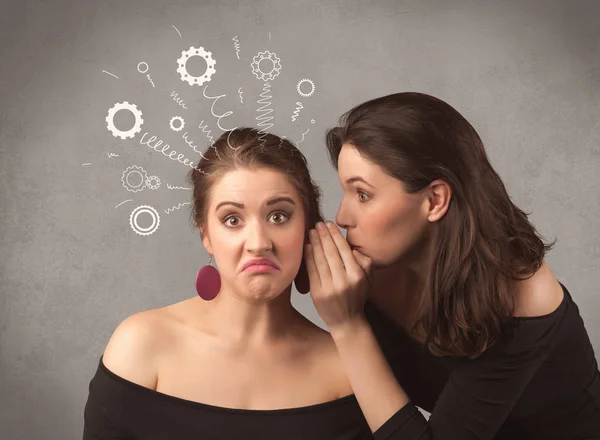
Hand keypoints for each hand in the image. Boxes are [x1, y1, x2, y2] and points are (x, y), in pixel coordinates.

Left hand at [304, 221, 372, 335]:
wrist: (346, 322)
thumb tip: (353, 248)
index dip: (335, 235)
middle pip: (330, 252)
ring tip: (311, 232)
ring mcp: (329, 288)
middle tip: (318, 223)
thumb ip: (365, 262)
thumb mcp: (369, 280)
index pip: (344, 250)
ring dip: (315, 243)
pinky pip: (312, 271)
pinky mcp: (317, 293)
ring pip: (320, 260)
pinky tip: (307, 247)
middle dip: (323, 235)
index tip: (329, 224)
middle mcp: (343, 281)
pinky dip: (309, 257)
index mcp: (356, 276)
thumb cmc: (357, 297)